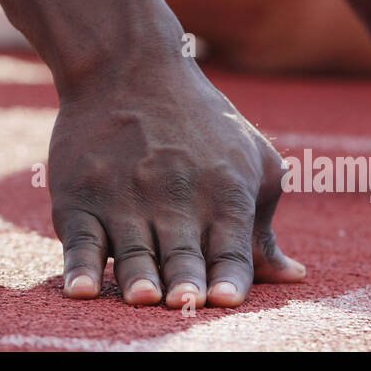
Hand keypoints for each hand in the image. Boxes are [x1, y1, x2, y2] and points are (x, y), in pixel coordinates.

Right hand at [48, 63, 303, 307]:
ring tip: (144, 299)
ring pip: (133, 251)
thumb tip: (292, 277)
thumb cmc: (199, 121)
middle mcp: (174, 197)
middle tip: (187, 304)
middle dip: (186, 282)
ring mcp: (123, 198)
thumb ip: (263, 226)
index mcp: (223, 193)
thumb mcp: (249, 160)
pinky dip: (80, 267)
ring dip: (138, 277)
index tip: (225, 301)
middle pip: (182, 254)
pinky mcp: (78, 198)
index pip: (230, 248)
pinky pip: (80, 241)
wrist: (127, 66)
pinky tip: (81, 290)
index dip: (229, 278)